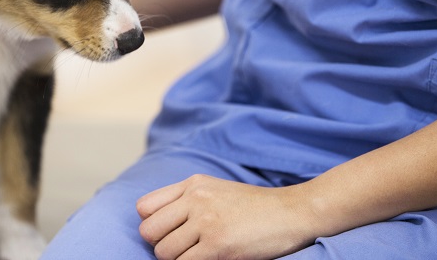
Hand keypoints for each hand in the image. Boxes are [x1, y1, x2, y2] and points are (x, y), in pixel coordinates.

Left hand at [136, 174, 316, 259]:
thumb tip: (153, 221)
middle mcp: (195, 199)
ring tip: (198, 255)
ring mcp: (206, 222)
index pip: (144, 207)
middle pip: (148, 231)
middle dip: (160, 245)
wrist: (292, 212)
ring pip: (163, 252)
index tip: (169, 233)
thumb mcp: (215, 189)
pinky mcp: (218, 246)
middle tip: (182, 250)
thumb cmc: (253, 206)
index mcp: (192, 184)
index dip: (152, 225)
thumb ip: (185, 199)